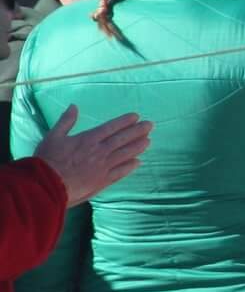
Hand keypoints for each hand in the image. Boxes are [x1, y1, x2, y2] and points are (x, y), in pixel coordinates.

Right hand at [32, 105, 151, 205]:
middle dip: (138, 131)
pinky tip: (138, 162)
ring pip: (125, 155)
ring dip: (138, 147)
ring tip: (149, 141)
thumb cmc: (47, 160)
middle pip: (122, 139)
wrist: (47, 185)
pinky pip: (121, 172)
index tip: (136, 117)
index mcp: (87, 139)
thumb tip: (74, 106)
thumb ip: (66, 121)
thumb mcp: (53, 136)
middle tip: (151, 125)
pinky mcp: (103, 181)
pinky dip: (130, 166)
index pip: (111, 128)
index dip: (125, 122)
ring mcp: (103, 167)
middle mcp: (99, 152)